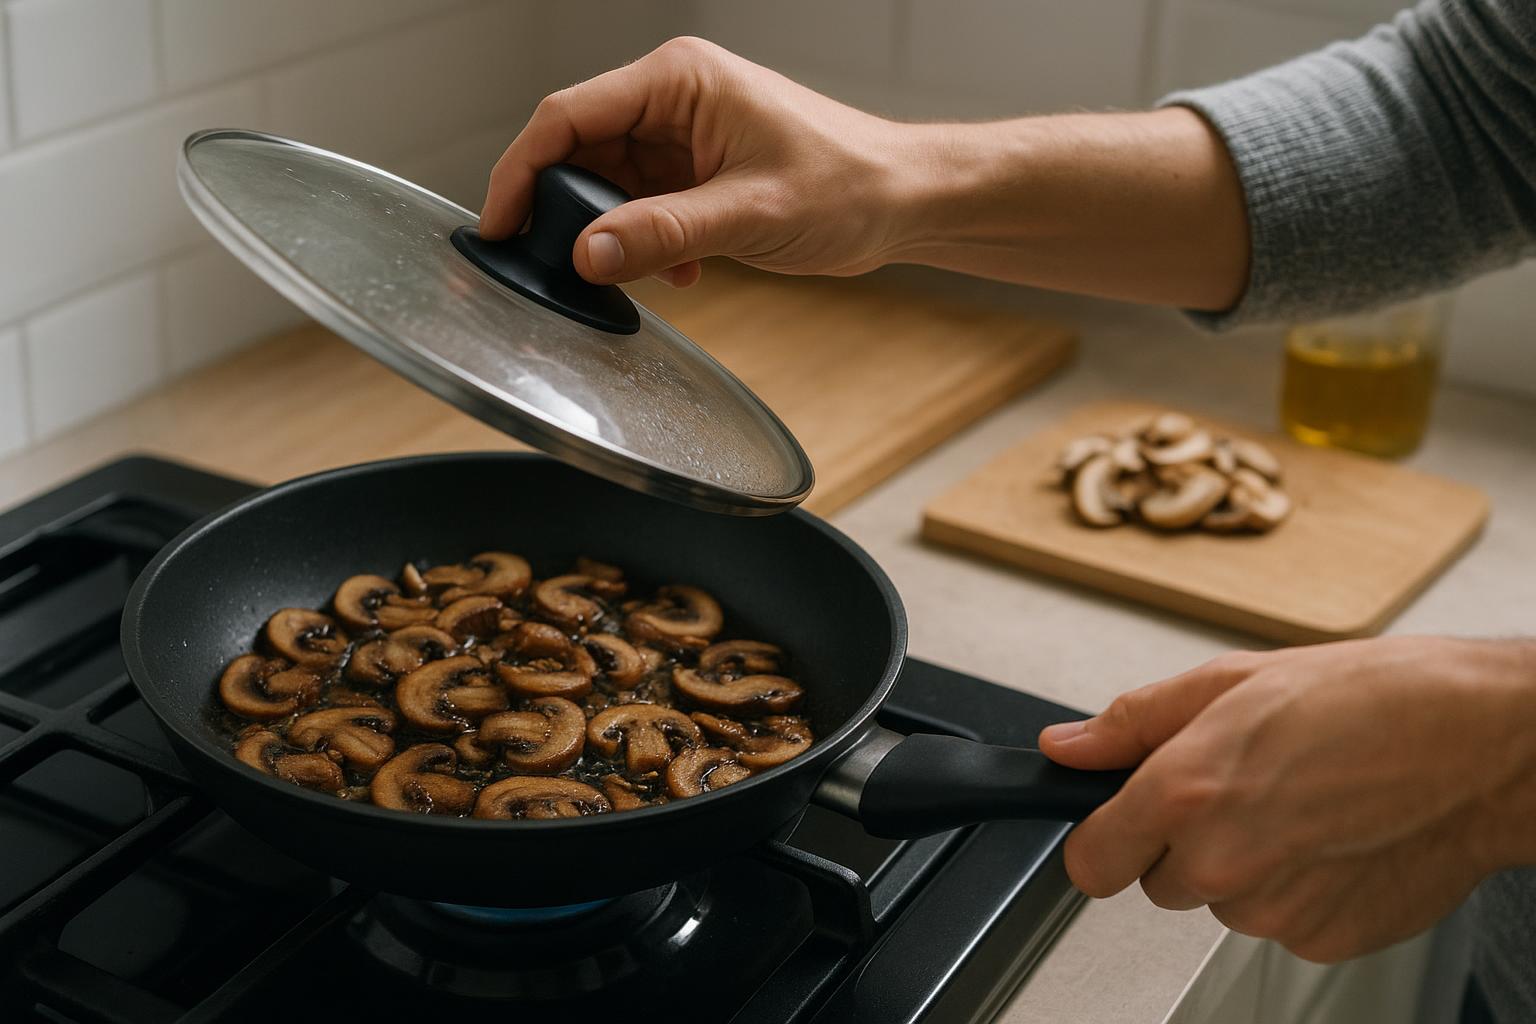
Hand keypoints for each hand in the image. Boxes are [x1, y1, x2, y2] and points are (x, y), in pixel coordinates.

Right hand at [480, 37, 914, 287]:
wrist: (905, 201)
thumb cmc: (849, 183)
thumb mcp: (749, 213)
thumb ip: (664, 233)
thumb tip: (588, 255)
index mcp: (678, 79)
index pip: (567, 116)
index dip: (521, 172)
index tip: (500, 226)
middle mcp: (671, 99)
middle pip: (577, 152)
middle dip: (565, 212)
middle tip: (561, 267)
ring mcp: (682, 136)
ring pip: (606, 186)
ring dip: (611, 236)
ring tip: (637, 274)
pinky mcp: (694, 173)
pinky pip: (640, 208)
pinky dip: (644, 244)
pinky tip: (678, 273)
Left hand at [1040, 636, 1535, 961]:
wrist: (1482, 747)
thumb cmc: (1371, 702)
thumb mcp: (1230, 682)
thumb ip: (1132, 723)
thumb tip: (1067, 747)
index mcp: (1186, 792)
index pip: (1088, 863)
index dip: (1101, 840)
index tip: (1116, 826)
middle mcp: (1221, 862)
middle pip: (1157, 882)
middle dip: (1183, 842)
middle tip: (1244, 790)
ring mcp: (1273, 911)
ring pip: (1220, 902)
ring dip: (1244, 865)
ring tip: (1301, 805)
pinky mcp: (1321, 939)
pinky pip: (1278, 923)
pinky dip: (1296, 889)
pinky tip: (1333, 839)